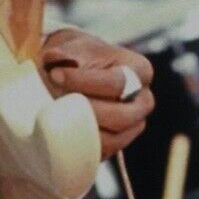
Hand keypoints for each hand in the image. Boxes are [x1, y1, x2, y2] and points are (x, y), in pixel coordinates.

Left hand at [40, 28, 154, 159]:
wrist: (76, 72)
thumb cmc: (79, 57)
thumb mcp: (75, 46)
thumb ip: (67, 51)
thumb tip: (55, 58)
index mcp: (140, 71)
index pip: (116, 82)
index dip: (83, 80)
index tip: (55, 74)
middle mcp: (143, 100)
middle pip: (119, 116)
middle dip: (84, 110)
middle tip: (54, 98)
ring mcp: (134, 125)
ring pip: (113, 139)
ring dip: (82, 131)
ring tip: (56, 115)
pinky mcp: (117, 143)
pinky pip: (102, 153)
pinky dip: (82, 146)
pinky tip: (62, 132)